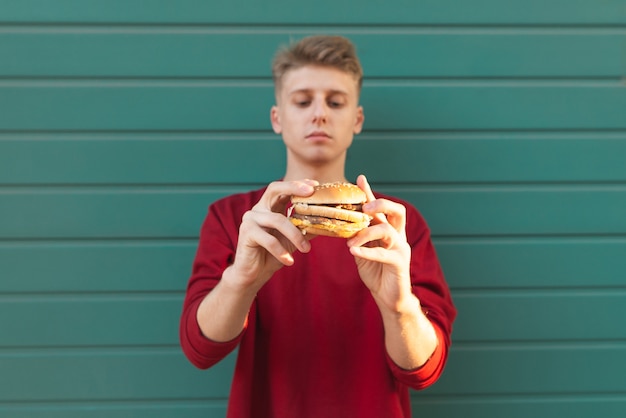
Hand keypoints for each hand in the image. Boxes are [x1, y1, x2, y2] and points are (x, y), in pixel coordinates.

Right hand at [226, 179, 317, 292]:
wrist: (254, 273)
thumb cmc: (274, 254)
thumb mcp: (294, 239)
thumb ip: (306, 228)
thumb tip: (327, 221)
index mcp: (269, 207)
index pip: (283, 189)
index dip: (298, 184)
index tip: (315, 185)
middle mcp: (259, 209)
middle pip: (274, 189)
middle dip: (293, 188)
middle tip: (311, 192)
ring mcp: (250, 219)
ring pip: (278, 220)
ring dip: (295, 235)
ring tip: (306, 249)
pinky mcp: (246, 233)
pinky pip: (268, 240)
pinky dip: (281, 251)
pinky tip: (289, 261)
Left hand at [347, 175, 412, 310]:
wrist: (389, 299)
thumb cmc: (376, 274)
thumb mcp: (363, 251)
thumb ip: (357, 237)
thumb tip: (340, 223)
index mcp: (389, 231)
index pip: (381, 208)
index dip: (370, 193)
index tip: (359, 179)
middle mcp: (398, 236)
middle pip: (397, 211)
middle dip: (381, 204)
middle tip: (364, 208)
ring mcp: (401, 249)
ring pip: (387, 230)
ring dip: (366, 233)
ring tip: (350, 241)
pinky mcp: (400, 263)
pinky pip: (384, 253)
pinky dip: (367, 251)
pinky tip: (353, 250)